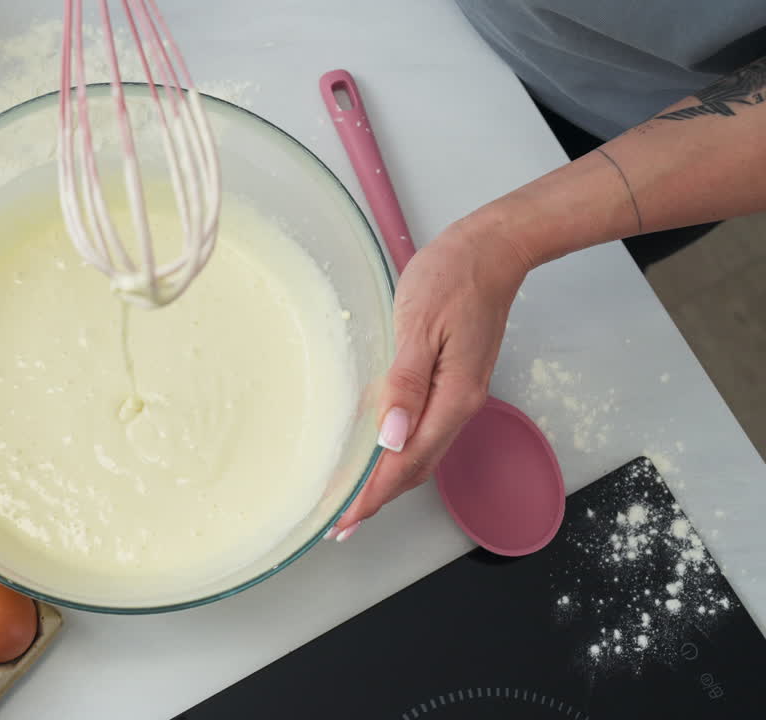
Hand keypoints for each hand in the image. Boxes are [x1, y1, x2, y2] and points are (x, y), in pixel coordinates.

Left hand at [329, 220, 527, 538]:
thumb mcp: (419, 325)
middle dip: (378, 498)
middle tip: (340, 524)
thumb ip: (405, 384)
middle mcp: (460, 405)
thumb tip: (391, 437)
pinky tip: (379, 453)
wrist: (491, 250)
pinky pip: (426, 431)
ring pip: (422, 454)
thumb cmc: (452, 278)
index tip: (344, 520)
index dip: (373, 495)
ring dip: (388, 480)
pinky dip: (400, 452)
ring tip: (354, 498)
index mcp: (453, 397)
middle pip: (416, 468)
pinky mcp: (454, 383)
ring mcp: (460, 395)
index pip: (407, 462)